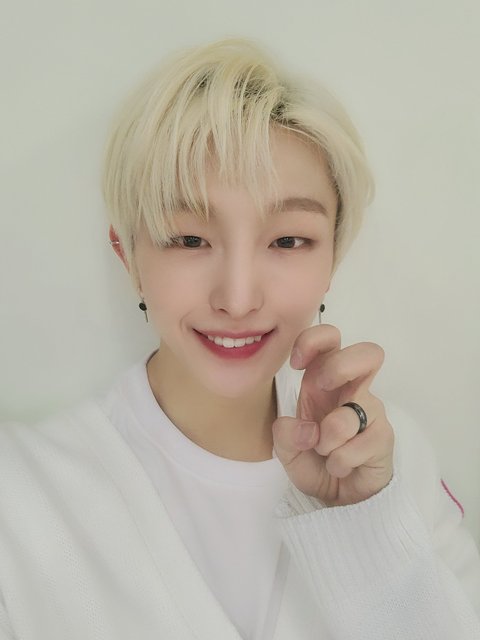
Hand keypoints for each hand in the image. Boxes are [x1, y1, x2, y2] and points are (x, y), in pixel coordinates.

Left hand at [272, 324, 393, 506]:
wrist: (338, 498)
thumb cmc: (314, 461)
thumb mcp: (287, 450)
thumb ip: (285, 435)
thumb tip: (304, 429)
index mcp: (324, 381)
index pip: (329, 341)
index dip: (313, 341)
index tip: (296, 363)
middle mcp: (351, 390)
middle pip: (367, 353)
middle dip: (340, 367)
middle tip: (322, 389)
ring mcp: (371, 411)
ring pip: (354, 409)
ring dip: (329, 437)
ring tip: (325, 453)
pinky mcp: (384, 437)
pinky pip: (360, 444)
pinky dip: (340, 461)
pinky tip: (339, 467)